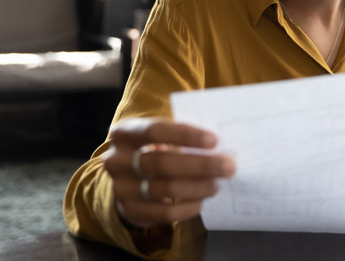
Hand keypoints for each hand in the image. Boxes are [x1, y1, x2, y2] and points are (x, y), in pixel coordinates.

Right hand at [102, 118, 235, 228]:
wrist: (130, 180)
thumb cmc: (156, 150)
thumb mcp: (162, 137)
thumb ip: (183, 137)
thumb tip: (223, 142)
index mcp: (125, 133)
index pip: (154, 131)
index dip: (185, 135)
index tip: (214, 140)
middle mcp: (117, 160)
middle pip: (162, 162)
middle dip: (200, 165)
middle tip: (228, 166)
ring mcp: (121, 187)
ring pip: (164, 189)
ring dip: (197, 187)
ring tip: (217, 184)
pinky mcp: (130, 211)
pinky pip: (164, 214)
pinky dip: (187, 207)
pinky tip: (202, 201)